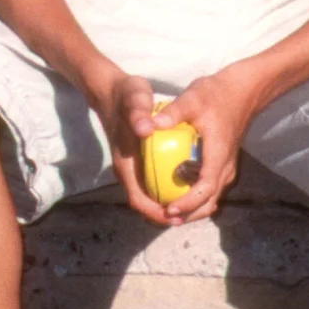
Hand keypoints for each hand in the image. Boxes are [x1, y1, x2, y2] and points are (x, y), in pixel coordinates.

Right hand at [91, 70, 180, 225]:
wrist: (113, 92)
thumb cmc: (126, 96)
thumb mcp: (134, 99)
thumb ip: (138, 113)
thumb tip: (146, 129)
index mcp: (125, 164)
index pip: (137, 198)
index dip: (155, 212)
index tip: (176, 217)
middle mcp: (128, 171)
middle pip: (145, 204)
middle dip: (166, 215)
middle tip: (192, 217)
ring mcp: (134, 168)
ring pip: (150, 196)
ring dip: (169, 205)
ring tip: (195, 208)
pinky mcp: (140, 163)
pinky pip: (155, 184)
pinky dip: (170, 190)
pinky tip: (191, 186)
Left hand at [144, 65, 262, 224]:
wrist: (242, 92)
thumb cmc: (216, 94)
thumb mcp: (193, 98)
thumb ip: (173, 112)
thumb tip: (150, 125)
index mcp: (218, 155)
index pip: (205, 188)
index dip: (188, 203)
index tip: (169, 208)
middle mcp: (225, 167)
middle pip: (209, 202)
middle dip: (188, 214)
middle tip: (163, 217)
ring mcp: (226, 168)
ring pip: (211, 198)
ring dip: (192, 209)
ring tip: (167, 213)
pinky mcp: (223, 165)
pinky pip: (210, 189)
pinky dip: (195, 198)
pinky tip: (175, 196)